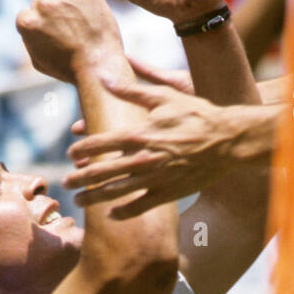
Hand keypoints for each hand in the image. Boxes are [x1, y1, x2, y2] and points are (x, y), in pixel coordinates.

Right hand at [16, 0, 123, 83]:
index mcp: (28, 22)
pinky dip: (85, 7)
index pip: (26, 15)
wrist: (98, 65)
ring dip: (68, 10)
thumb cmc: (68, 68)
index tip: (47, 36)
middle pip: (42, 3)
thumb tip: (33, 29)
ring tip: (80, 32)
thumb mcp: (39, 61)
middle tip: (65, 33)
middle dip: (51, 15)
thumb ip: (31, 40)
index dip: (37, 26)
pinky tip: (90, 24)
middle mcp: (44, 4)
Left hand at [65, 65, 236, 213]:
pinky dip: (123, 213)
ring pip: (116, 193)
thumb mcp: (164, 95)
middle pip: (102, 172)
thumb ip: (130, 88)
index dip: (82, 150)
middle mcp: (143, 159)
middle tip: (66, 183)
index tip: (70, 155)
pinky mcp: (167, 194)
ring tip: (79, 202)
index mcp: (139, 134)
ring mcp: (155, 179)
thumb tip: (103, 77)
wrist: (226, 141)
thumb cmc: (196, 114)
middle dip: (80, 179)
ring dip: (94, 199)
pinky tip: (110, 216)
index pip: (101, 144)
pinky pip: (139, 207)